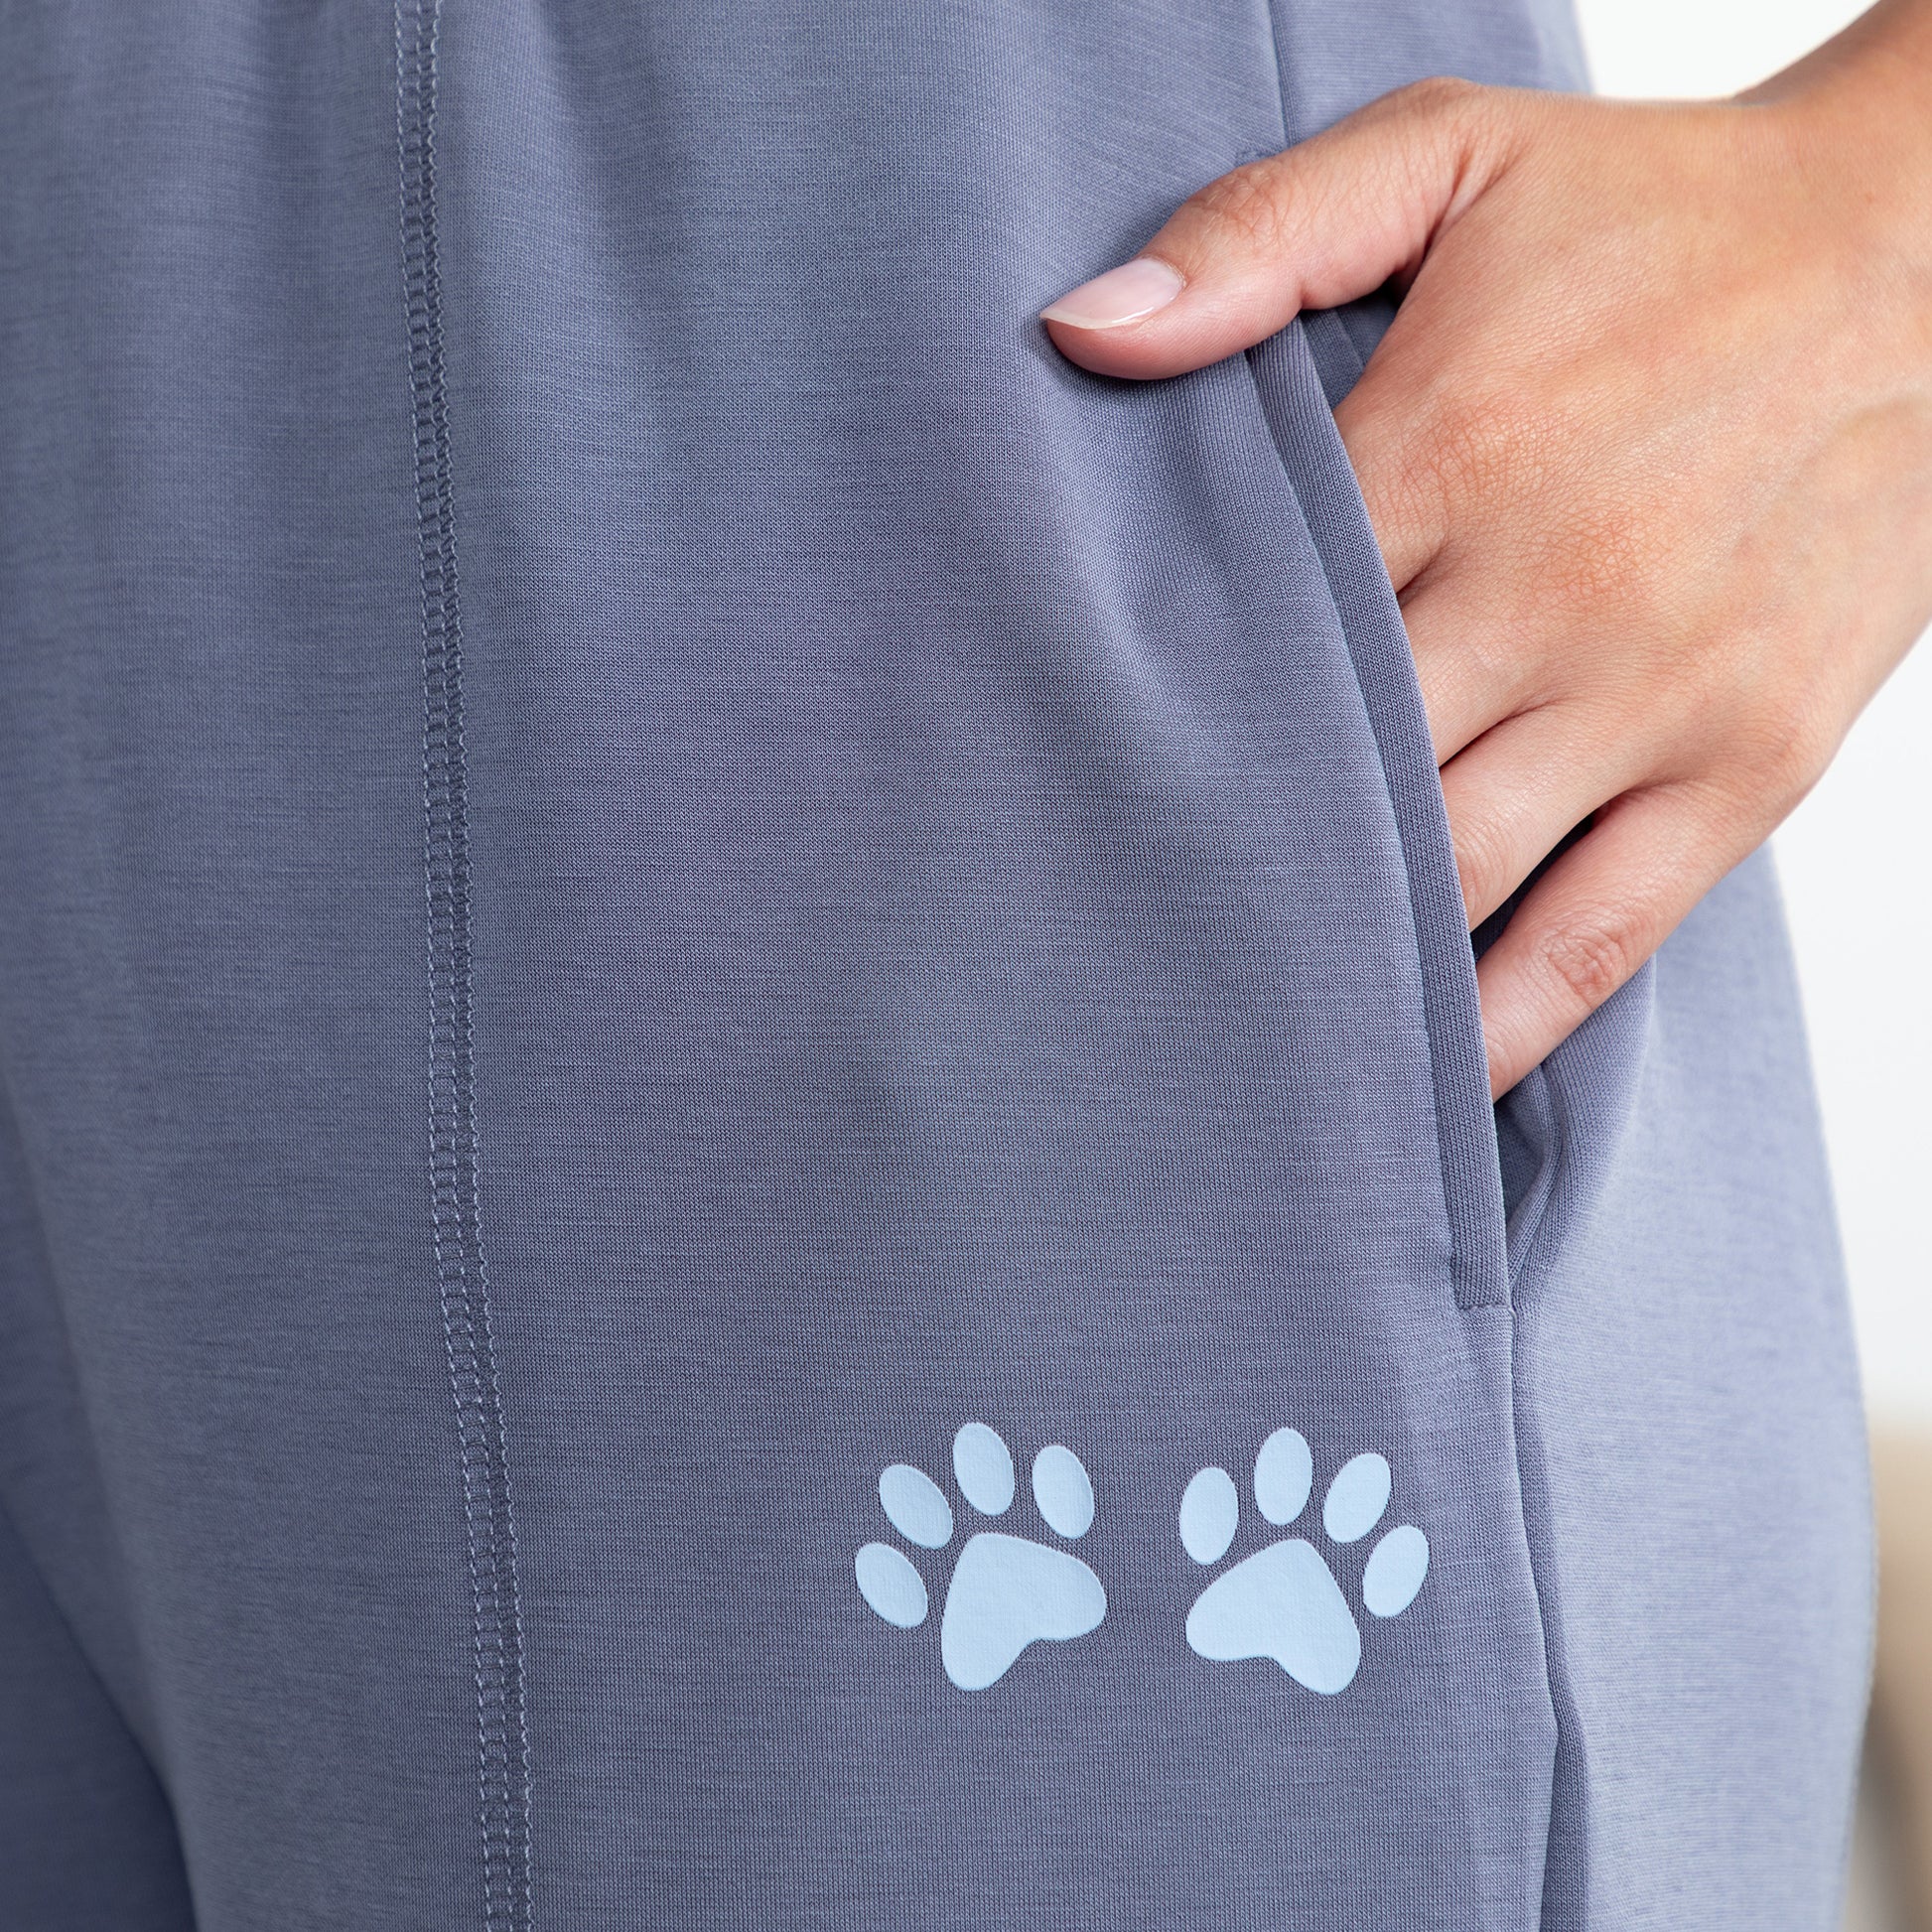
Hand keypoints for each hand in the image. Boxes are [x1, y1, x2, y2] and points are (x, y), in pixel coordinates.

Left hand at [1041, 1, 1931, 1095]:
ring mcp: (1656, 694)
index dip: (1142, 718)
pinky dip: (1499, 1026)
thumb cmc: (1659, 216)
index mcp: (1450, 446)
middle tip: (1095, 937)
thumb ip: (1257, 236)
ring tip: (1219, 1042)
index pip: (1250, 627)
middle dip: (1214, 859)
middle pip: (1333, 773)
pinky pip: (1599, 939)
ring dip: (1333, 963)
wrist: (1931, 252)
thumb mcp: (1449, 157)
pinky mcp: (1747, 766)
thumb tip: (1083, 332)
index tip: (1053, 783)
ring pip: (1453, 879)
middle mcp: (1548, 589)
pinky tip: (1410, 1084)